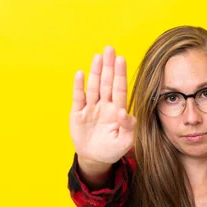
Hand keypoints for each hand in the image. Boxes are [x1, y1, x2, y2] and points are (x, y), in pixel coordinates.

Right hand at [69, 46, 136, 164]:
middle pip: (107, 83)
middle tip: (110, 48)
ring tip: (98, 57)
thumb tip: (124, 113)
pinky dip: (79, 86)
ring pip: (93, 86)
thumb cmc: (112, 149)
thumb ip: (129, 127)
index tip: (121, 59)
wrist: (95, 158)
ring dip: (95, 72)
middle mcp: (104, 106)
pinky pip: (78, 98)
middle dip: (108, 66)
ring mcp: (90, 108)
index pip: (119, 89)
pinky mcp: (77, 113)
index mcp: (117, 111)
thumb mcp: (125, 142)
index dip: (120, 74)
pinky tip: (80, 74)